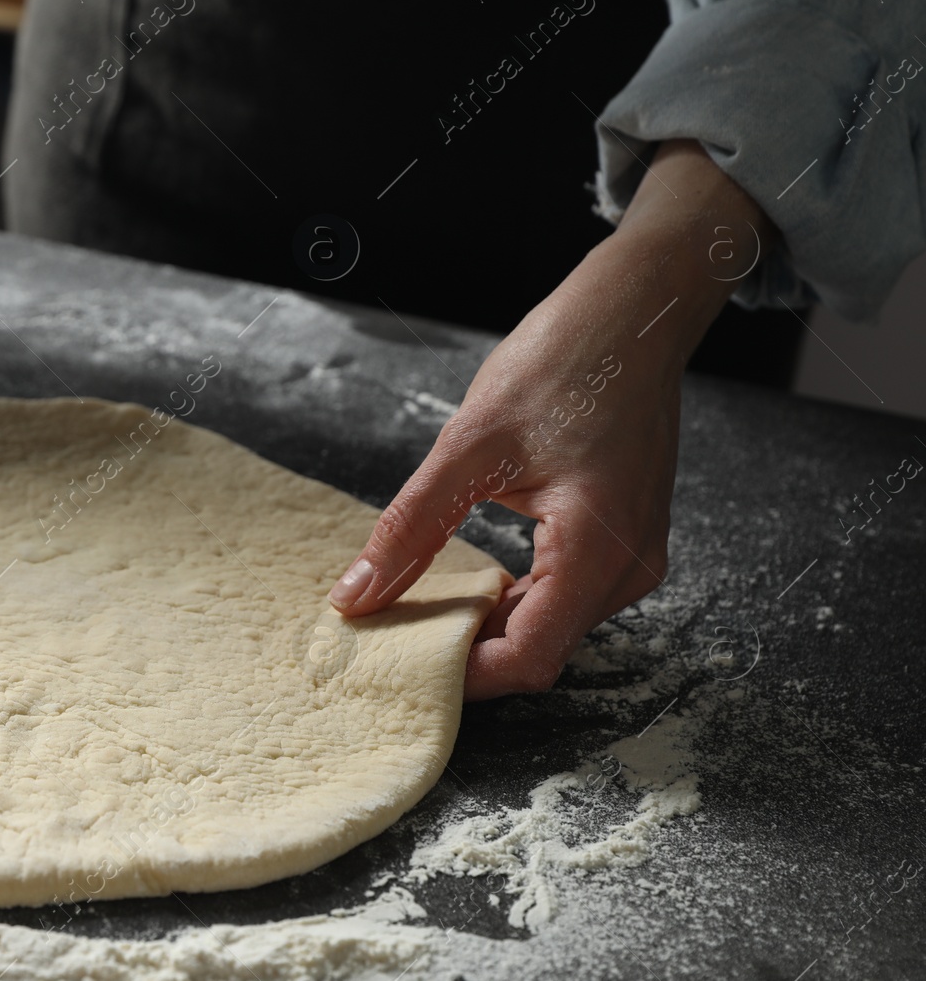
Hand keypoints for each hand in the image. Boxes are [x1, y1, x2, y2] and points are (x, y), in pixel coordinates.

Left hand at [330, 141, 771, 699]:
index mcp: (597, 547)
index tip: (400, 667)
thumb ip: (410, 529)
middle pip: (540, 648)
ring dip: (488, 627)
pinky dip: (514, 598)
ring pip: (552, 624)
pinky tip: (465, 584)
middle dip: (466, 655)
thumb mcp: (469, 446)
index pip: (530, 658)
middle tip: (391, 640)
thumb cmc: (564, 362)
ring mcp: (633, 555)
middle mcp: (628, 567)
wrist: (633, 313)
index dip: (463, 677)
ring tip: (416, 612)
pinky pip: (564, 593)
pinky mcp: (622, 538)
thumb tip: (356, 597)